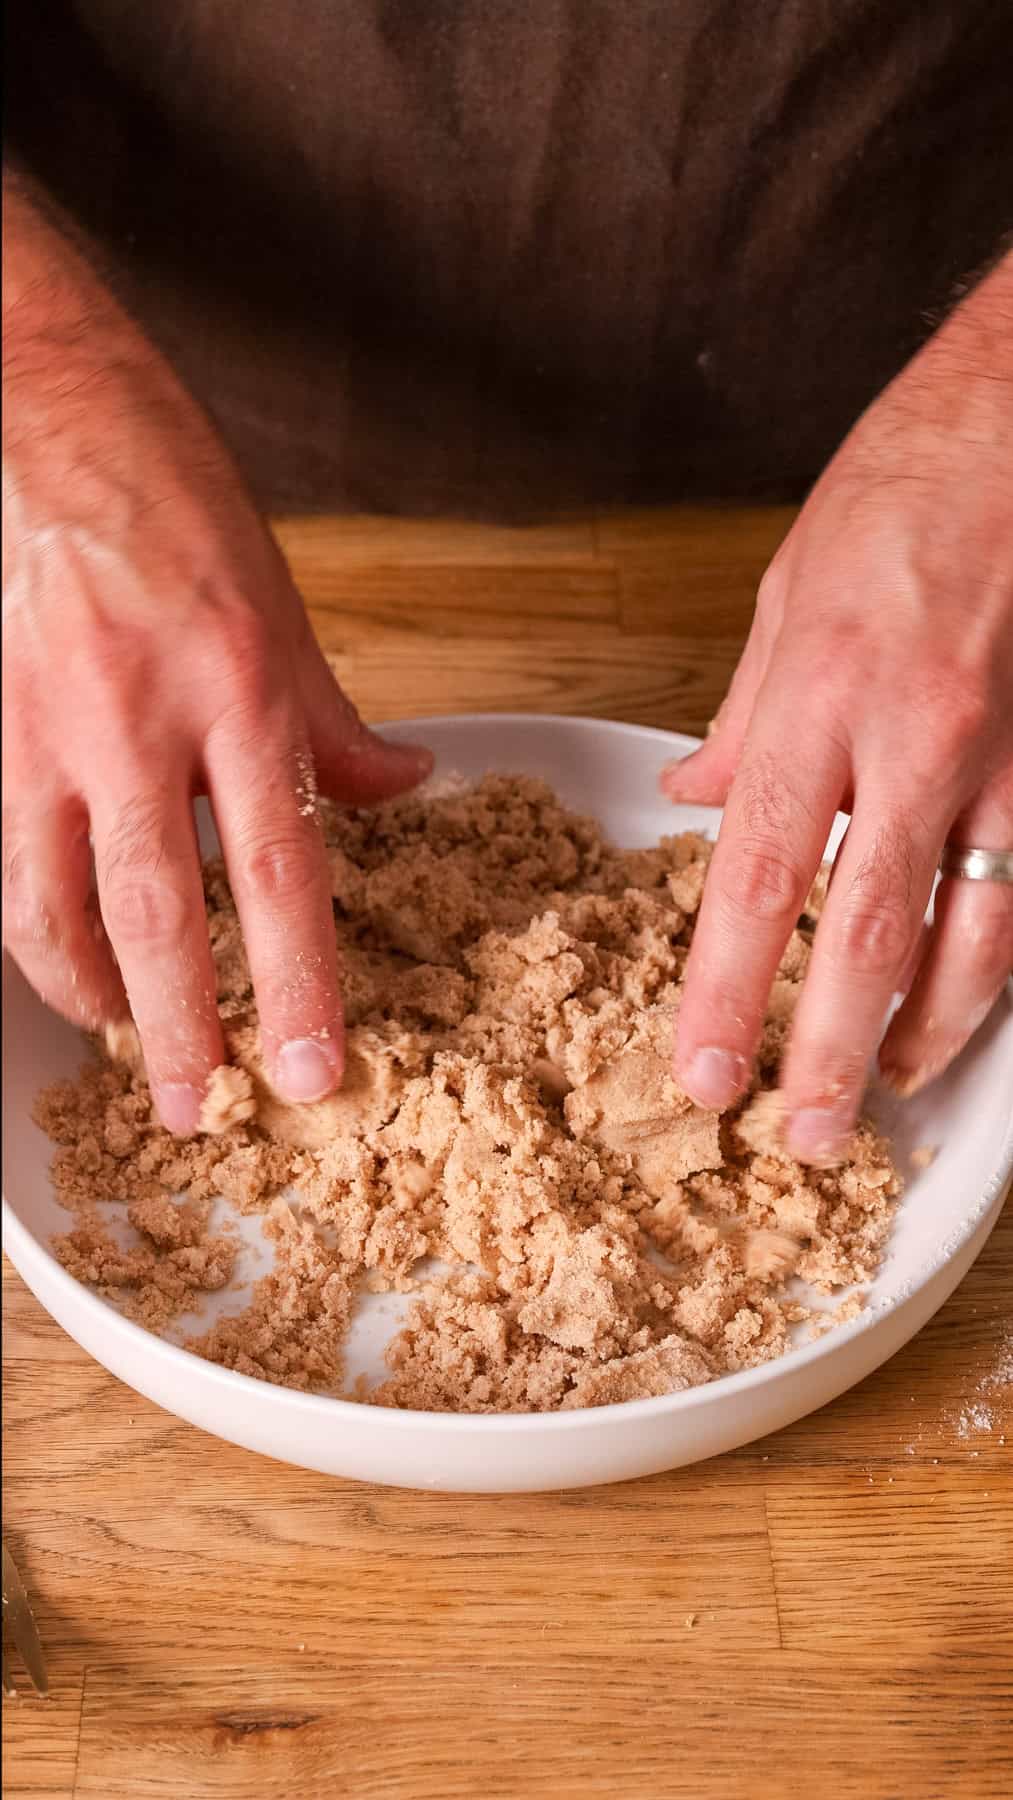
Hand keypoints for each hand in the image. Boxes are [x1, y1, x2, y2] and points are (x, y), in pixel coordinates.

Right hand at [2, 178, 430, 1133]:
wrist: (41, 407)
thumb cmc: (170, 492)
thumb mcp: (280, 603)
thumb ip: (331, 721)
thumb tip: (400, 788)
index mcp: (236, 684)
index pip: (279, 865)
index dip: (297, 981)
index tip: (312, 1068)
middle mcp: (138, 716)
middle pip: (160, 910)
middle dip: (182, 1029)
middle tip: (201, 1113)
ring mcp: (49, 726)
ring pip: (58, 901)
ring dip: (93, 995)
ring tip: (128, 1051)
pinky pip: (10, 857)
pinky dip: (38, 926)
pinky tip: (65, 962)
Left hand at [663, 252, 1012, 1161]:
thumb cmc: (895, 497)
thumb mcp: (782, 598)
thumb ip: (744, 720)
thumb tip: (697, 792)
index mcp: (817, 700)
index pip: (758, 879)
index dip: (726, 990)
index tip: (701, 1069)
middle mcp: (907, 743)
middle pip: (863, 935)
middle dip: (828, 1051)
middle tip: (801, 1136)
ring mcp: (993, 760)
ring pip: (964, 934)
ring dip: (923, 1032)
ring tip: (883, 1098)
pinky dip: (991, 967)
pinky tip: (962, 1015)